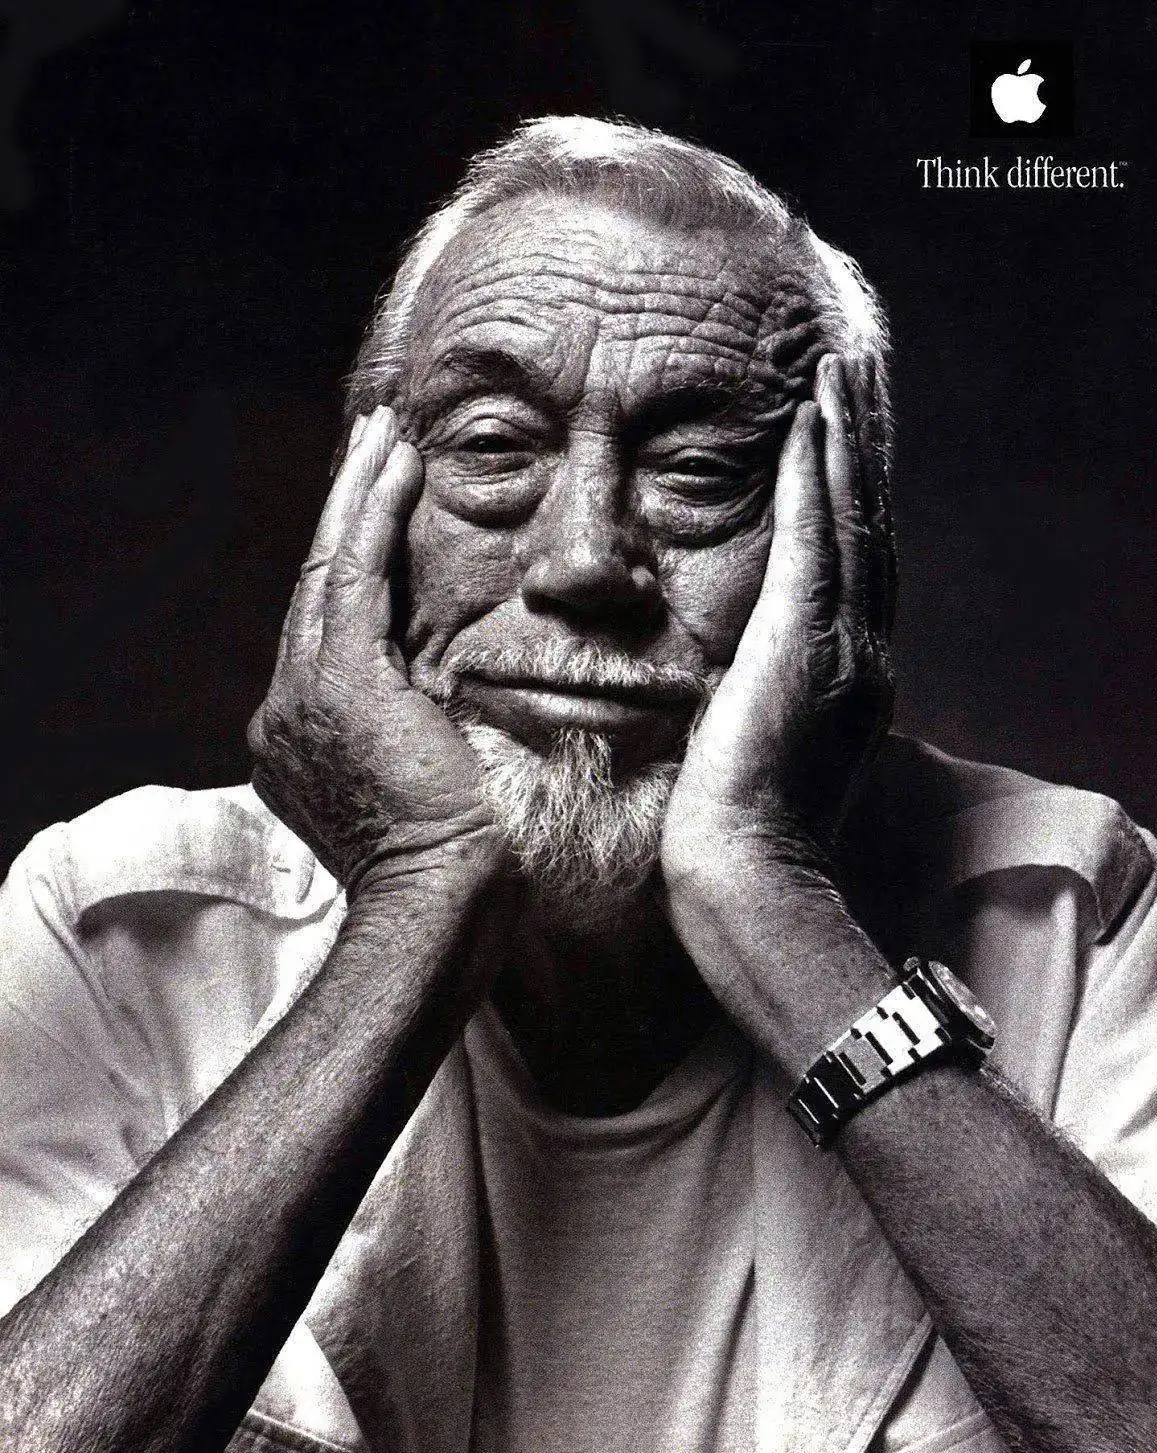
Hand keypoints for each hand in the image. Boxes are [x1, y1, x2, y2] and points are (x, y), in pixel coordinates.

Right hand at [248, 408, 506, 896]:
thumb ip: (411, 734)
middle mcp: (285, 715)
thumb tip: (439, 701)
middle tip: (375, 443)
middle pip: (317, 589)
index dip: (351, 563)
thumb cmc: (456, 864)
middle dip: (347, 511)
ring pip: (328, 570)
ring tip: (386, 433)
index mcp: (301, 742)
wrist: (442, 901)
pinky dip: (373, 515)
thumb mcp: (422, 786)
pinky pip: (354, 576)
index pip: (328, 630)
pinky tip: (395, 463)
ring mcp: (301, 698)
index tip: (379, 510)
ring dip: (359, 494)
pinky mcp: (337, 682)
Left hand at [661, 351, 893, 890]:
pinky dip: (816, 475)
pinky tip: (808, 421)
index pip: (857, 565)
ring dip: (846, 438)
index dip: (854, 496)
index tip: (842, 438)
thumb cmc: (738, 831)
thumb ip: (757, 698)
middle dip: (862, 447)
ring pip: (855, 517)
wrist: (750, 873)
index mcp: (852, 676)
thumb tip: (727, 677)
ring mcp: (845, 644)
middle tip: (856, 376)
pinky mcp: (806, 640)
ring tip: (841, 371)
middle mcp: (865, 651)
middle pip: (871, 525)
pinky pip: (817, 537)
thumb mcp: (756, 751)